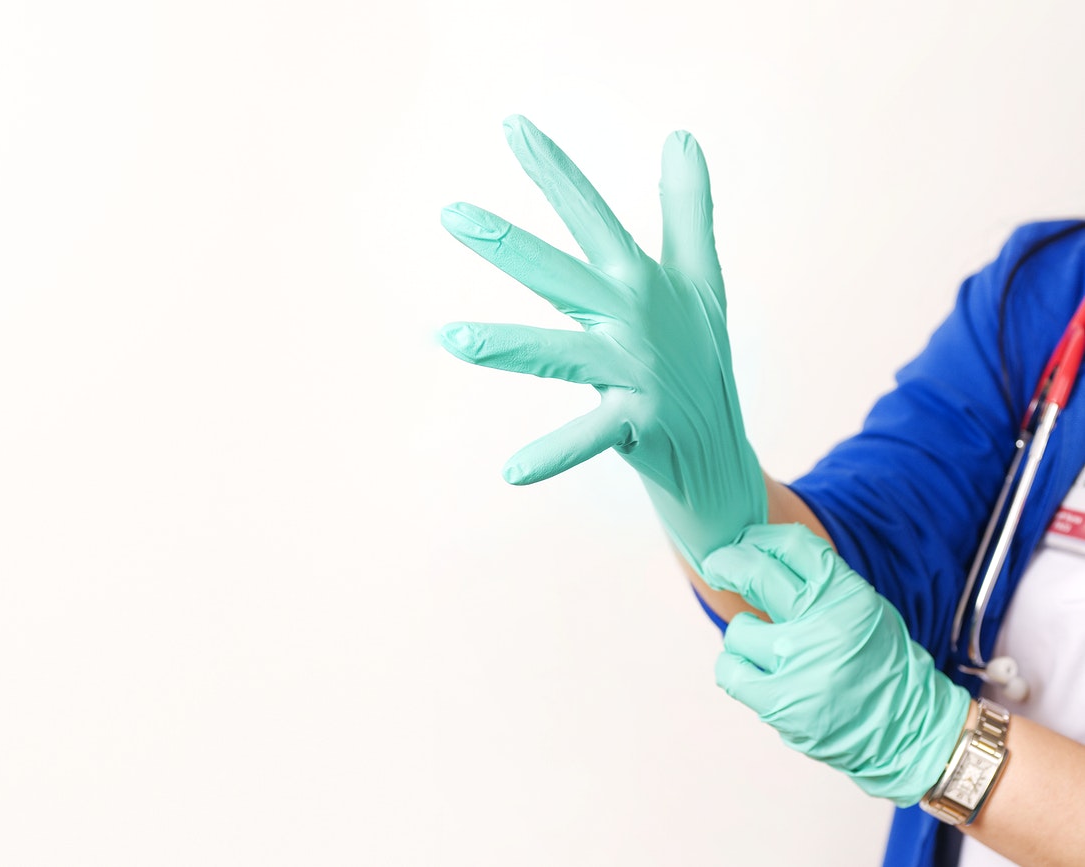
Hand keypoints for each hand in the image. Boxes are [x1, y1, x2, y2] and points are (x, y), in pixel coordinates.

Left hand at [439, 115, 764, 565]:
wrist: (718, 446)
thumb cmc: (699, 356)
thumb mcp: (699, 278)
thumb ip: (686, 209)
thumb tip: (682, 135)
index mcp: (639, 282)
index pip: (590, 216)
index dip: (554, 171)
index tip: (511, 126)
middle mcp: (634, 320)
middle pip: (561, 275)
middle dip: (507, 244)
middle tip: (451, 215)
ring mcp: (636, 372)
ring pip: (559, 354)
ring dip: (506, 346)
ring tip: (449, 337)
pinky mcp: (638, 423)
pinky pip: (588, 437)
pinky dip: (554, 456)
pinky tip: (511, 472)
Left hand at [701, 523, 971, 805]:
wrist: (910, 731)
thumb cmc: (881, 666)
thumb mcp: (863, 610)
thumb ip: (821, 584)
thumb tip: (762, 552)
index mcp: (849, 597)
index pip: (792, 545)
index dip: (759, 538)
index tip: (743, 542)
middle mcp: (823, 625)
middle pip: (755, 572)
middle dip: (727, 564)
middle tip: (718, 565)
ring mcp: (798, 665)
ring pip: (737, 628)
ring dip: (744, 636)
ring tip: (764, 649)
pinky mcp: (779, 702)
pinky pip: (729, 670)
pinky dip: (734, 668)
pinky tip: (751, 672)